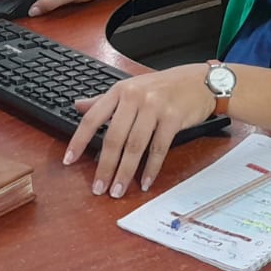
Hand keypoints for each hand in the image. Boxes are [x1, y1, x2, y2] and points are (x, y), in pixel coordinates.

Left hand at [64, 65, 215, 198]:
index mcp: (120, 90)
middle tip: (98, 187)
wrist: (200, 81)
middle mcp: (135, 97)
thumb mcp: (131, 87)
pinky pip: (158, 148)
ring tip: (118, 190)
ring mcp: (155, 107)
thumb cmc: (165, 86)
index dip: (79, 141)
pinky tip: (145, 182)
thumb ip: (104, 100)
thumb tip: (78, 106)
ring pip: (135, 146)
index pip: (93, 118)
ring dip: (125, 172)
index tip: (69, 160)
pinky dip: (151, 169)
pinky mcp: (173, 118)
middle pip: (114, 138)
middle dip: (105, 166)